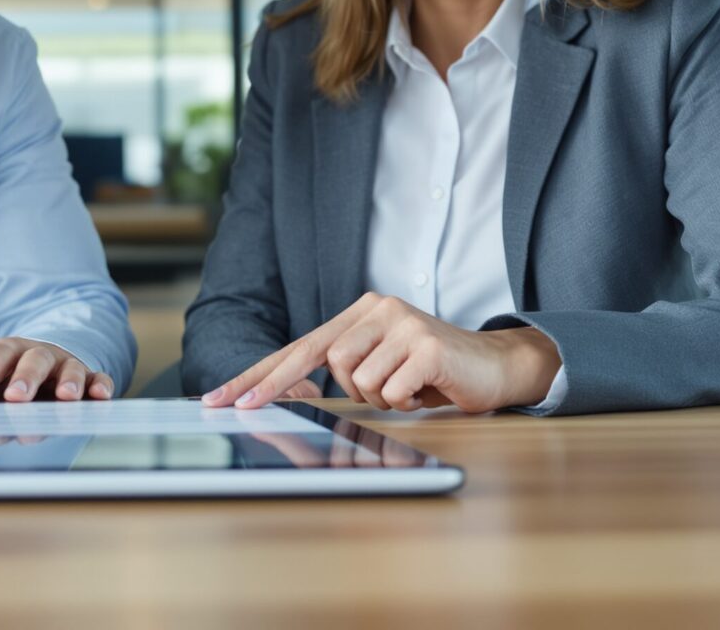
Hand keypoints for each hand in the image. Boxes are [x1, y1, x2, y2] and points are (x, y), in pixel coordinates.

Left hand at [0, 337, 113, 402]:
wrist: (51, 363)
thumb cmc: (9, 380)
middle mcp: (26, 353)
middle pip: (20, 357)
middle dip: (18, 378)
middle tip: (13, 399)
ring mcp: (59, 363)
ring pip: (62, 365)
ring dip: (65, 381)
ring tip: (64, 398)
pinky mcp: (87, 376)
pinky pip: (96, 377)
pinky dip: (99, 385)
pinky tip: (99, 396)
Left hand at [201, 293, 558, 413]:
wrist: (496, 367)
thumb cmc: (431, 373)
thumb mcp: (380, 366)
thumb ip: (342, 369)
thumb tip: (285, 389)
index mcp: (361, 312)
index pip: (300, 345)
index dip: (260, 373)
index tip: (223, 397)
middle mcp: (378, 309)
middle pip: (321, 356)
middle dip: (283, 387)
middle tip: (247, 409)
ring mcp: (403, 324)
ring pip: (356, 379)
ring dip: (378, 399)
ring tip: (405, 392)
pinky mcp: (425, 345)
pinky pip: (390, 390)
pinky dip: (404, 402)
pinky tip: (425, 392)